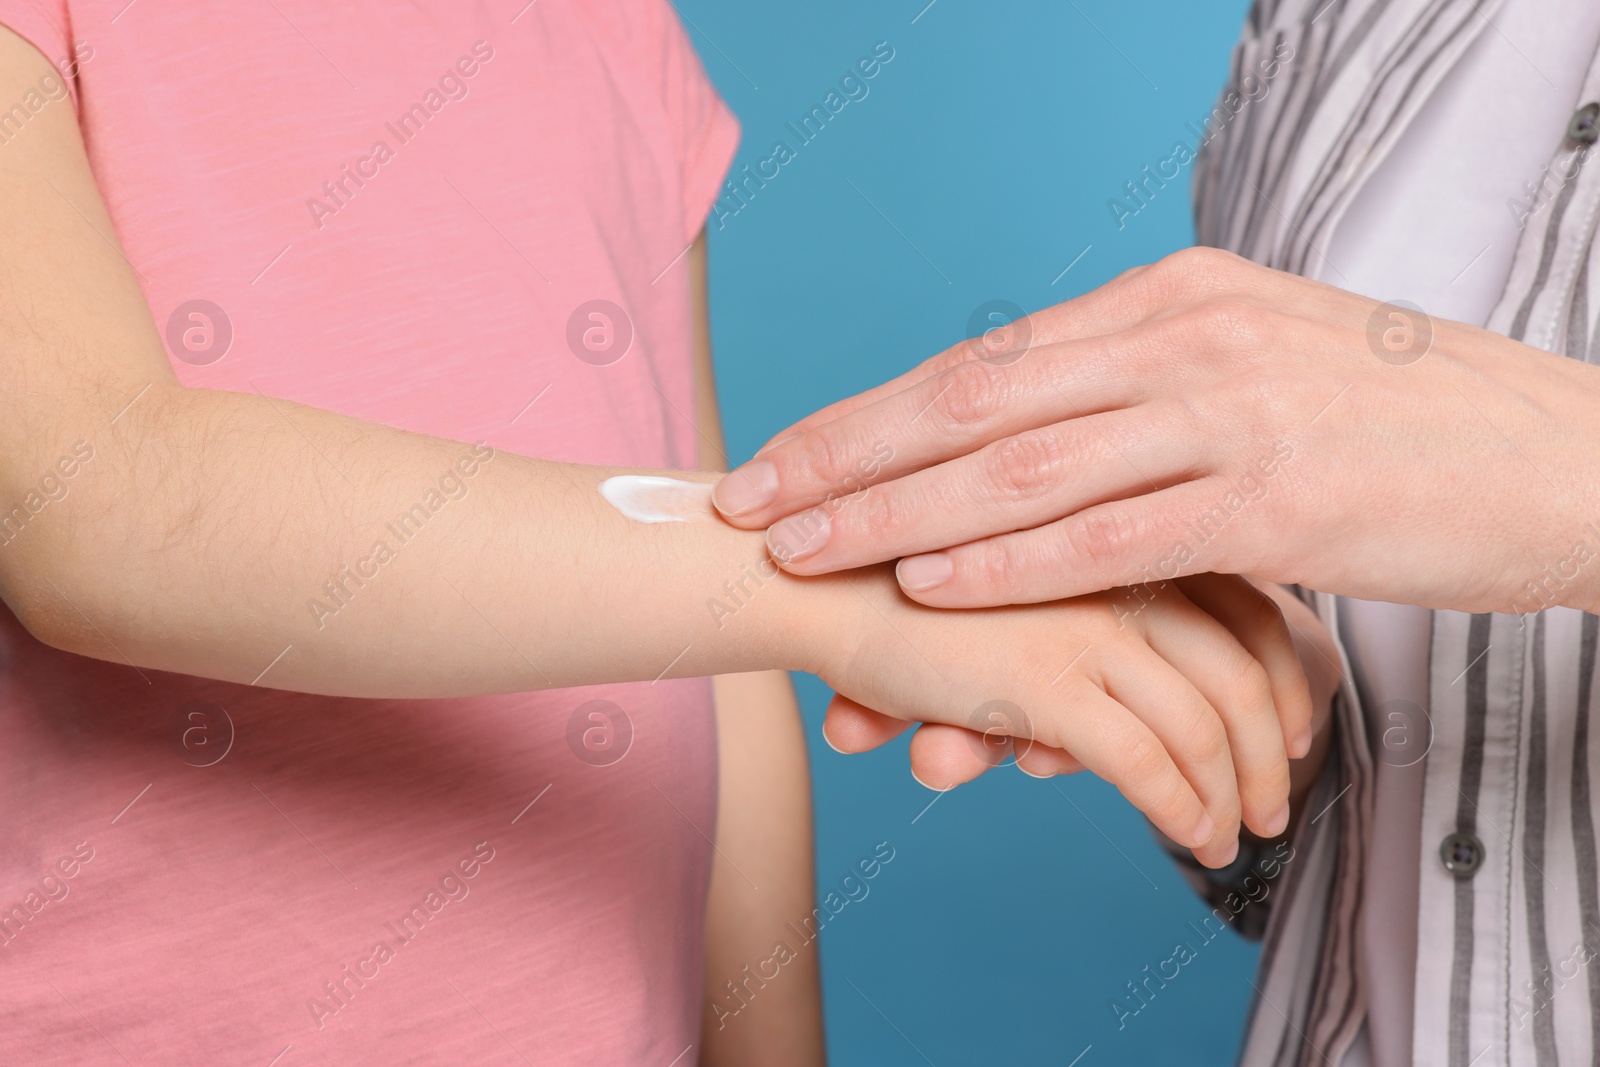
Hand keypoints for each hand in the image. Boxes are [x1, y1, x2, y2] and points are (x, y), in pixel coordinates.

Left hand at [714, 247, 1599, 614]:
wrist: (1561, 453)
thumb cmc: (1397, 422)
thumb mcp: (1255, 371)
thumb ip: (1142, 391)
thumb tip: (1033, 434)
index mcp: (1167, 300)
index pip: (984, 361)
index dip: (869, 412)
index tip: (782, 455)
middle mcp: (1181, 337)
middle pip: (972, 400)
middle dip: (843, 454)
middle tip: (743, 501)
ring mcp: (1229, 411)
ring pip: (1020, 466)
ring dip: (894, 512)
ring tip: (800, 549)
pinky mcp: (1279, 496)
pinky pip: (1112, 533)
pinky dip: (1010, 563)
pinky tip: (930, 584)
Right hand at [808, 569, 1312, 867]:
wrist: (807, 571)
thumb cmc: (893, 570)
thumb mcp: (1008, 572)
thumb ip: (1068, 610)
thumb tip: (1099, 687)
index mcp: (1125, 516)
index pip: (1250, 599)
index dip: (1284, 672)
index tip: (1295, 723)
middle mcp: (1123, 563)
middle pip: (1247, 665)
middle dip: (1275, 744)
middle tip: (1277, 799)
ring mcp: (1091, 622)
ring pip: (1210, 724)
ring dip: (1238, 792)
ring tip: (1239, 835)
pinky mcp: (1048, 682)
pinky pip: (1151, 766)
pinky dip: (1186, 813)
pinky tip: (1196, 840)